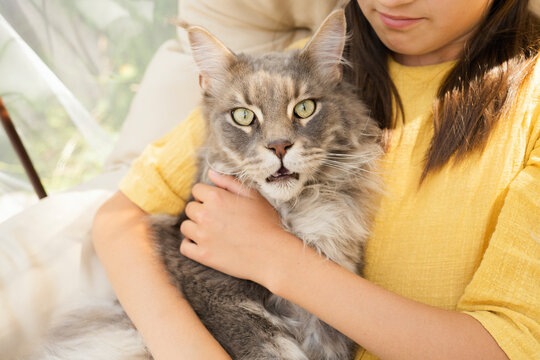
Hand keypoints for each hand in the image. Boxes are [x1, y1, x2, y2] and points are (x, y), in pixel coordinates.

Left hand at [179, 170, 289, 284]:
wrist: (272, 254)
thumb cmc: (266, 223)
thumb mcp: (253, 196)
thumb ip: (230, 182)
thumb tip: (210, 173)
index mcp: (217, 197)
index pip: (197, 190)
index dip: (207, 195)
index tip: (218, 204)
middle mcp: (205, 215)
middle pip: (190, 208)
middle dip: (201, 210)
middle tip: (218, 219)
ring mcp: (203, 236)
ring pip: (186, 227)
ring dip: (195, 227)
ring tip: (212, 232)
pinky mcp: (203, 255)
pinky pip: (184, 247)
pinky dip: (191, 245)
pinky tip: (204, 244)